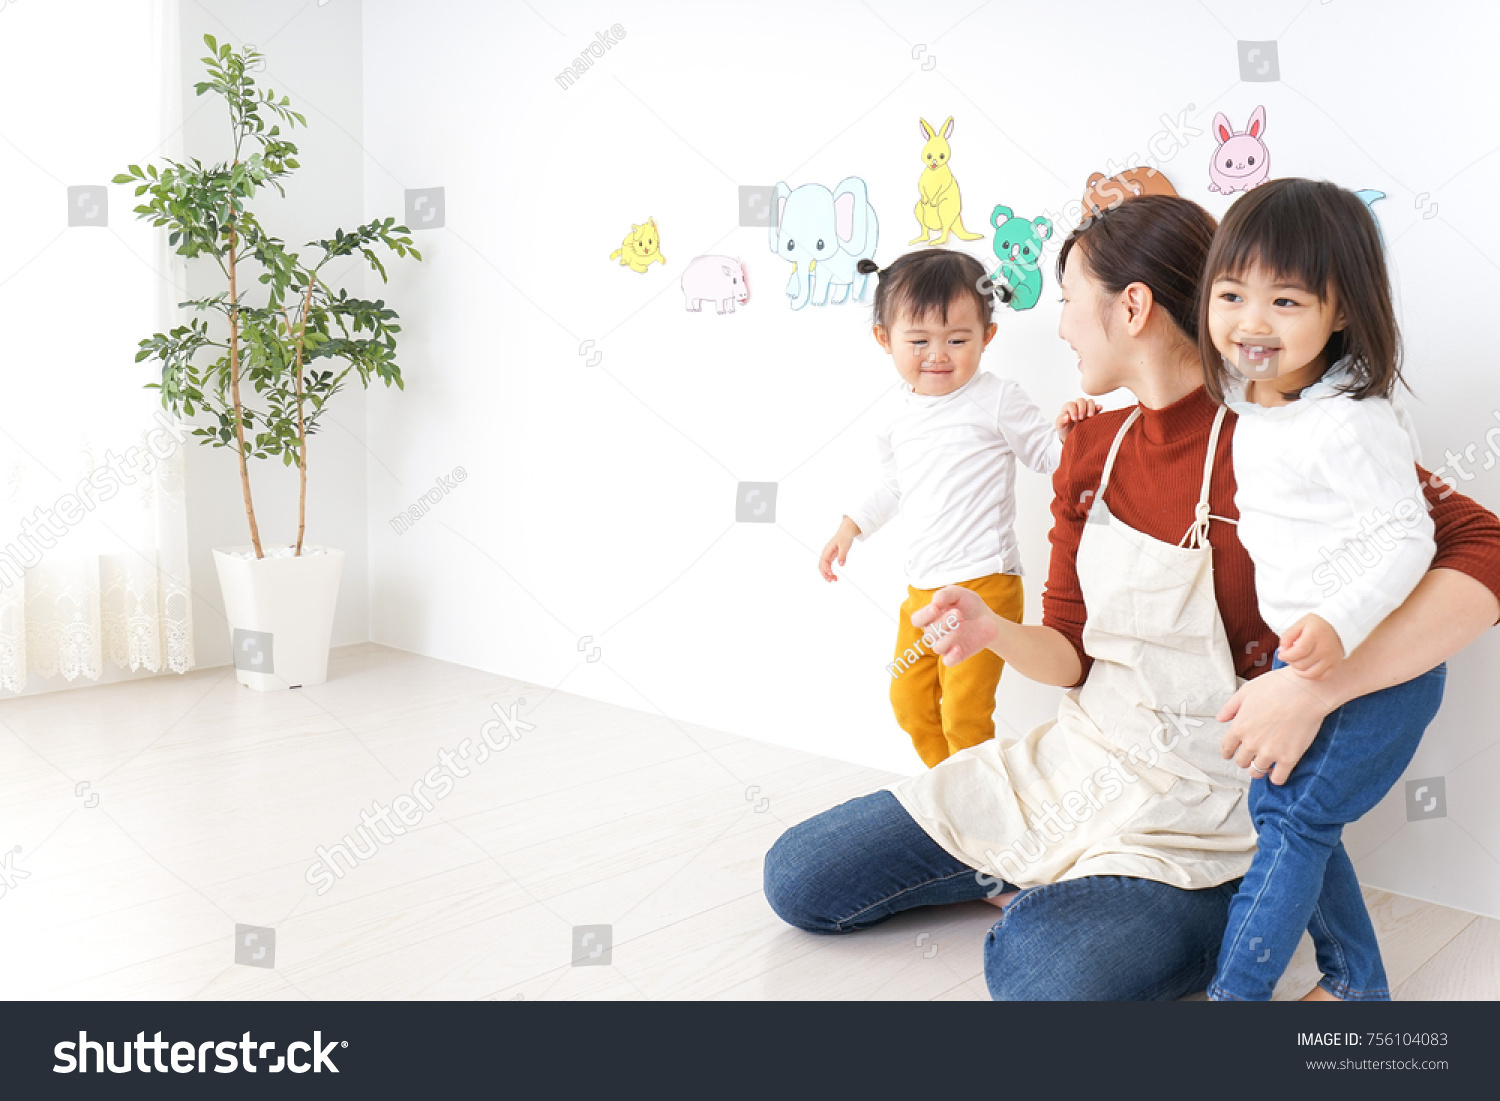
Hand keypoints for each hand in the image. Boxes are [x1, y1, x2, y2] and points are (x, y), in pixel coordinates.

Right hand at [818, 517, 860, 580]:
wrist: (846, 532)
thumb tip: (841, 565)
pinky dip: (830, 572)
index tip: (831, 574)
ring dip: (827, 574)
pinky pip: (827, 566)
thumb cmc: (844, 537)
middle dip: (824, 574)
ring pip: (824, 567)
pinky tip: (835, 576)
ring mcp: (827, 555)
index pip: (824, 561)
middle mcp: (825, 553)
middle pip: (821, 566)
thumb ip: (842, 555)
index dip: (826, 569)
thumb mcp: (844, 546)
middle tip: (831, 580)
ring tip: (834, 580)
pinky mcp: (831, 557)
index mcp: (827, 550)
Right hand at [909, 585, 1000, 665]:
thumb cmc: (969, 605)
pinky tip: (959, 648)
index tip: (935, 609)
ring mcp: (945, 645)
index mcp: (930, 617)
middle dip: (943, 623)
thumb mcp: (959, 594)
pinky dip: (952, 656)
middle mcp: (934, 633)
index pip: (917, 620)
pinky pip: (948, 661)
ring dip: (950, 636)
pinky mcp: (956, 655)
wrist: (988, 619)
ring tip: (963, 624)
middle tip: (958, 614)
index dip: (923, 616)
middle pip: (929, 633)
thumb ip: (945, 594)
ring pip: (938, 647)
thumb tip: (934, 602)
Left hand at [1055, 398, 1101, 441]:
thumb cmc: (1064, 428)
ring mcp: (1086, 408)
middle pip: (1081, 400)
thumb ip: (1061, 421)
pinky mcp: (1093, 412)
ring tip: (1090, 416)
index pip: (1071, 404)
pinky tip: (1100, 410)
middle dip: (1082, 409)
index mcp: (1068, 407)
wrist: (1071, 435)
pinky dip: (1098, 407)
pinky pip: (1097, 406)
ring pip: (1090, 401)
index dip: (1073, 411)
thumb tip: (1067, 417)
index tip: (1074, 419)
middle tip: (1081, 418)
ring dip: (1091, 407)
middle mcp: (1077, 405)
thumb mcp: (1059, 426)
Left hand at [1217, 666, 1338, 784]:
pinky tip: (1277, 770)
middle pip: (1241, 762)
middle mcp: (1251, 743)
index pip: (1226, 748)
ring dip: (1258, 769)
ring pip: (1256, 772)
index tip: (1232, 753)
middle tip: (1252, 755)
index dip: (1228, 751)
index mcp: (1239, 727)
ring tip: (1264, 764)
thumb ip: (1230, 707)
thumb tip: (1220, 719)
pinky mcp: (1289, 758)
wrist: (1307, 691)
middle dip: (1244, 759)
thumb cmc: (1278, 686)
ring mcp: (1270, 752)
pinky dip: (1275, 777)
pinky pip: (1277, 779)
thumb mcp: (1247, 691)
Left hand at [1279, 614, 1343, 678]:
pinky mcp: (1335, 664)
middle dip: (1291, 662)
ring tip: (1296, 662)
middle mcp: (1325, 648)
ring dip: (1299, 670)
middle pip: (1303, 664)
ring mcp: (1331, 658)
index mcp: (1315, 635)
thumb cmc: (1316, 624)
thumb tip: (1282, 651)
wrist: (1339, 625)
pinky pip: (1321, 676)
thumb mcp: (1300, 624)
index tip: (1281, 655)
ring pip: (1311, 673)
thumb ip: (1287, 636)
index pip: (1298, 652)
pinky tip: (1305, 668)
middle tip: (1289, 656)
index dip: (1287, 656)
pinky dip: (1310, 675)